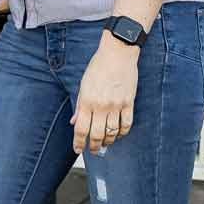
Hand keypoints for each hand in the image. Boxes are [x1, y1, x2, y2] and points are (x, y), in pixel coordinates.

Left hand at [71, 36, 137, 154]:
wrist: (117, 53)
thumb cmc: (99, 66)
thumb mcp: (83, 85)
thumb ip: (80, 105)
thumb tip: (75, 121)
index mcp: (87, 101)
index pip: (81, 129)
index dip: (79, 143)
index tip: (78, 149)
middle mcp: (101, 105)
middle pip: (96, 134)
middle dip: (94, 146)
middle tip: (93, 150)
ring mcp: (116, 105)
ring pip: (112, 132)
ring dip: (108, 141)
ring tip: (105, 143)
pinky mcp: (129, 102)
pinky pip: (127, 124)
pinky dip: (122, 133)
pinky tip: (118, 134)